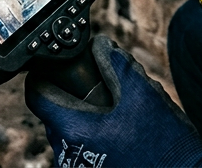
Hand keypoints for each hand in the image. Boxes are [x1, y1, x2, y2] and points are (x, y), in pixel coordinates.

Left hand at [26, 36, 201, 167]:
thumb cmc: (164, 141)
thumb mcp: (143, 92)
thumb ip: (117, 63)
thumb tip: (101, 47)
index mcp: (75, 130)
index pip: (38, 96)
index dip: (44, 76)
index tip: (58, 68)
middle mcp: (68, 154)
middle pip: (56, 115)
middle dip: (73, 98)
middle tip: (99, 89)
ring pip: (70, 134)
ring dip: (86, 120)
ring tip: (116, 116)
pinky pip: (81, 151)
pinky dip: (95, 139)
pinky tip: (120, 136)